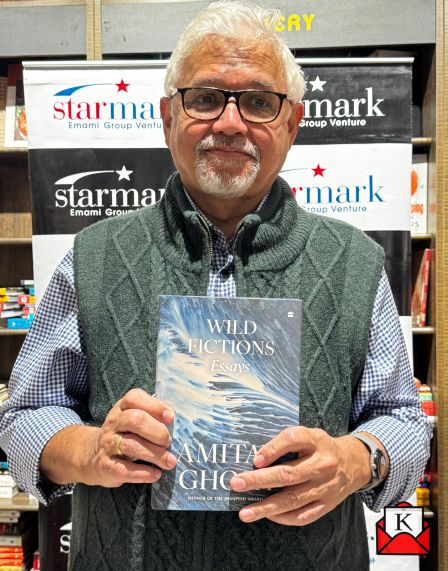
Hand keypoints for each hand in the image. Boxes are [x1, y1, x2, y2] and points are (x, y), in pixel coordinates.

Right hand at [81, 388, 176, 486]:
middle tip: (169, 442)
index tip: (170, 417)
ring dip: (155, 454)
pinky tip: (155, 474)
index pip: (134, 398)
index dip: (155, 406)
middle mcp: (113, 423)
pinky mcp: (105, 466)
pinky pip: (125, 469)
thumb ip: (151, 415)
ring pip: (131, 445)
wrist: (90, 456)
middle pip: (135, 420)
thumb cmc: (122, 435)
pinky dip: (143, 473)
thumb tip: (173, 418)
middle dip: (157, 431)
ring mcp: (107, 444)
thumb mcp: (131, 420)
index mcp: (121, 408)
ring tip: (170, 462)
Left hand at [229, 427, 371, 525]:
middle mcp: (322, 464)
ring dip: (266, 507)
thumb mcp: (308, 434)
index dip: (273, 449)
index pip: (292, 440)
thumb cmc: (320, 447)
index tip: (256, 460)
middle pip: (288, 474)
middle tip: (236, 483)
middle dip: (259, 480)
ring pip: (293, 500)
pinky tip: (268, 516)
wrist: (354, 462)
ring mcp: (325, 487)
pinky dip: (283, 518)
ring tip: (245, 512)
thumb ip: (286, 442)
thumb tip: (255, 459)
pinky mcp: (327, 504)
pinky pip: (303, 516)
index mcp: (315, 440)